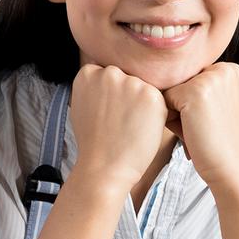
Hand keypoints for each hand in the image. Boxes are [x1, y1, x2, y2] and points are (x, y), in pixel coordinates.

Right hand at [69, 64, 169, 192]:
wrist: (104, 166)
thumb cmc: (93, 140)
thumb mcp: (81, 105)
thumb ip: (93, 87)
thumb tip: (106, 77)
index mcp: (88, 73)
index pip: (108, 73)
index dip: (111, 93)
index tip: (107, 109)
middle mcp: (109, 73)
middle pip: (127, 77)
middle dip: (127, 95)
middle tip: (119, 120)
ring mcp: (131, 83)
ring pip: (143, 88)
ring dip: (141, 103)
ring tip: (129, 126)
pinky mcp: (152, 95)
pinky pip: (158, 100)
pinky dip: (154, 114)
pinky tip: (141, 128)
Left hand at [162, 62, 238, 187]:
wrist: (229, 165)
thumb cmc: (215, 139)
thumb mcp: (216, 104)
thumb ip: (198, 87)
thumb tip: (159, 77)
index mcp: (229, 69)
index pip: (190, 78)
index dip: (190, 102)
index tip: (209, 120)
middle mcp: (223, 68)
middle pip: (179, 82)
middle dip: (181, 106)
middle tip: (203, 127)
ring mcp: (210, 78)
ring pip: (170, 90)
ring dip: (174, 112)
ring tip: (196, 129)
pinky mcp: (195, 91)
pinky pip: (164, 100)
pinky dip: (170, 119)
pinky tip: (190, 131)